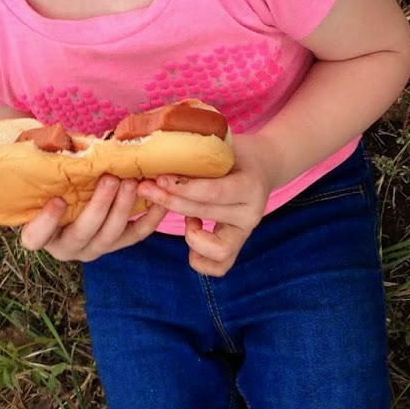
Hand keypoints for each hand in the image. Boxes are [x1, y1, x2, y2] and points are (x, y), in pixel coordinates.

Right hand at [19, 175, 167, 262]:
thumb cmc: (52, 181)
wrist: (71, 194)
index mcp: (39, 232)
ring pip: (110, 236)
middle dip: (99, 206)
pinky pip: (135, 236)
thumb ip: (49, 162)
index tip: (57, 201)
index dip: (46, 222)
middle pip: (82, 233)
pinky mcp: (116, 244)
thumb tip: (62, 139)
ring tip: (131, 182)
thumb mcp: (44, 173)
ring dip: (123, 208)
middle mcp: (66, 246)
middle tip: (111, 179)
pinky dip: (150, 220)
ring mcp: (92, 248)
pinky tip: (159, 200)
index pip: (35, 236)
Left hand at [137, 137, 275, 275]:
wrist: (263, 165)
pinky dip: (199, 256)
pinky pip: (218, 266)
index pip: (213, 192)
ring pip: (214, 248)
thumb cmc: (235, 151)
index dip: (183, 188)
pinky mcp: (238, 245)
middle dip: (170, 201)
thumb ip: (198, 149)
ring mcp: (246, 232)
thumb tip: (157, 147)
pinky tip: (192, 228)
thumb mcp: (222, 142)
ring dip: (190, 236)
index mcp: (250, 184)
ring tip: (184, 217)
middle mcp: (252, 212)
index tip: (159, 178)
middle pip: (205, 213)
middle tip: (146, 188)